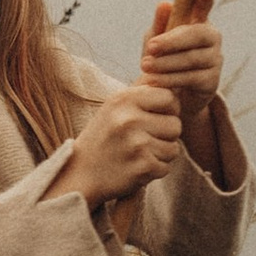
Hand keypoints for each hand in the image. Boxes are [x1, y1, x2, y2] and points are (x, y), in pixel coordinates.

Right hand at [56, 76, 182, 205]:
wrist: (79, 174)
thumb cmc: (103, 138)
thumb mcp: (115, 107)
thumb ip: (142, 92)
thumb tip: (174, 80)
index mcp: (124, 99)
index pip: (169, 97)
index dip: (169, 109)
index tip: (156, 118)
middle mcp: (129, 118)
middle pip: (176, 124)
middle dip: (166, 135)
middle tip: (143, 141)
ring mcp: (136, 143)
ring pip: (173, 148)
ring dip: (160, 155)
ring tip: (137, 154)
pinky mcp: (142, 167)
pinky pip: (166, 167)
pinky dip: (154, 171)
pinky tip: (135, 168)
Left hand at [141, 0, 224, 155]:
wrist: (171, 96)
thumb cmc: (163, 61)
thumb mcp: (156, 42)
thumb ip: (159, 25)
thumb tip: (164, 4)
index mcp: (198, 22)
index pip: (205, 6)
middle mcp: (211, 38)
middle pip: (196, 34)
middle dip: (172, 41)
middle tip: (150, 47)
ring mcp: (214, 59)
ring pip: (191, 58)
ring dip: (166, 63)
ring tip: (145, 66)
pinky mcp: (212, 81)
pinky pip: (191, 78)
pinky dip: (170, 79)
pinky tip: (155, 81)